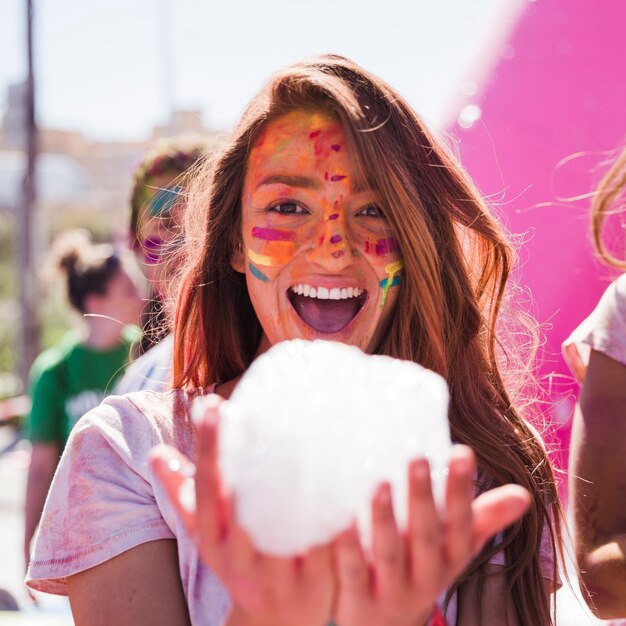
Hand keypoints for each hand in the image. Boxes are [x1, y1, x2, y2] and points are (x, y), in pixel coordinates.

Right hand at [150, 397, 333, 625]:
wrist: (276, 625)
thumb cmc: (241, 563)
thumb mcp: (209, 536)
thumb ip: (184, 494)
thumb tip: (155, 454)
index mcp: (214, 542)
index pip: (206, 490)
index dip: (206, 448)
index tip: (209, 404)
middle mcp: (240, 558)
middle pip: (236, 502)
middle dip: (236, 454)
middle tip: (243, 405)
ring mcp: (278, 572)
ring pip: (281, 522)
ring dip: (289, 480)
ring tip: (298, 430)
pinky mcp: (315, 580)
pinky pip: (322, 542)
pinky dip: (330, 512)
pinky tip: (341, 473)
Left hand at [332, 445, 530, 625]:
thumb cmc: (420, 570)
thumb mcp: (454, 550)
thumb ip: (481, 520)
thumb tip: (523, 495)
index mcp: (449, 559)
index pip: (461, 523)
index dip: (462, 490)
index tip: (462, 451)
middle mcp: (426, 577)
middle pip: (426, 536)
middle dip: (423, 498)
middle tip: (417, 458)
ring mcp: (391, 591)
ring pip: (389, 554)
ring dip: (385, 520)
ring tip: (381, 483)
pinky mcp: (357, 599)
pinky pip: (352, 571)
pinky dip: (347, 548)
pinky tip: (342, 522)